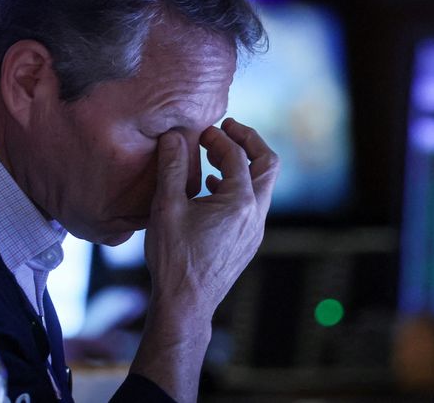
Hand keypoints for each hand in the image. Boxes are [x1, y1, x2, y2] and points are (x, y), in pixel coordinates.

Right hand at [130, 118, 278, 401]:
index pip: (236, 156)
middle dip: (248, 142)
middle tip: (227, 128)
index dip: (219, 138)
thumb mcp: (167, 207)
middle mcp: (255, 215)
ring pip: (261, 186)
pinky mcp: (247, 242)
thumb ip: (172, 168)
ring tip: (215, 155)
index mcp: (239, 202)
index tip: (200, 131)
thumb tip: (174, 137)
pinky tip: (211, 188)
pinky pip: (251, 204)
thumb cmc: (174, 258)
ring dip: (242, 165)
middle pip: (267, 165)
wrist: (185, 305)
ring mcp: (254, 231)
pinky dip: (238, 186)